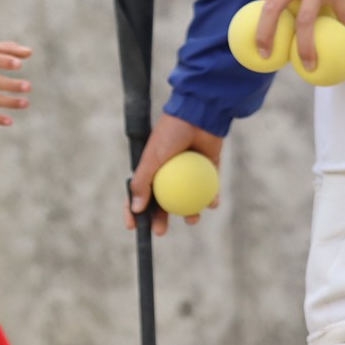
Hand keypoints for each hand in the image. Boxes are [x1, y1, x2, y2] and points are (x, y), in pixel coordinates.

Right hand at [125, 113, 222, 236]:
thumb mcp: (152, 157)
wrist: (199, 114)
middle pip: (163, 202)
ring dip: (190, 212)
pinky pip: (209, 188)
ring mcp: (190, 171)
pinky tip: (212, 204)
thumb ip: (142, 182)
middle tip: (161, 231)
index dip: (133, 210)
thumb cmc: (171, 133)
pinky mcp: (208, 168)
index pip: (139, 193)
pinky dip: (211, 198)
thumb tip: (136, 209)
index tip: (132, 226)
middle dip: (160, 219)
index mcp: (153, 168)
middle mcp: (170, 172)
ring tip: (192, 218)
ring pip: (188, 199)